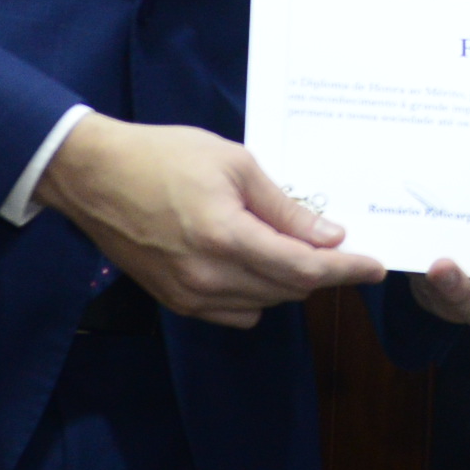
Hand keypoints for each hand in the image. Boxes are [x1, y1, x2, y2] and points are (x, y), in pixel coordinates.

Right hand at [34, 114, 382, 328]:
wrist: (93, 176)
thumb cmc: (164, 156)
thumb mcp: (234, 164)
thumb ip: (284, 207)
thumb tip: (328, 236)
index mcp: (226, 237)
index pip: (302, 268)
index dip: (345, 270)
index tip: (376, 267)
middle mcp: (208, 277)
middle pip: (287, 290)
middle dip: (319, 270)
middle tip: (335, 243)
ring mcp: (188, 295)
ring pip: (264, 303)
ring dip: (288, 281)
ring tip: (292, 245)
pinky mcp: (173, 302)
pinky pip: (234, 313)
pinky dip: (256, 294)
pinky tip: (255, 263)